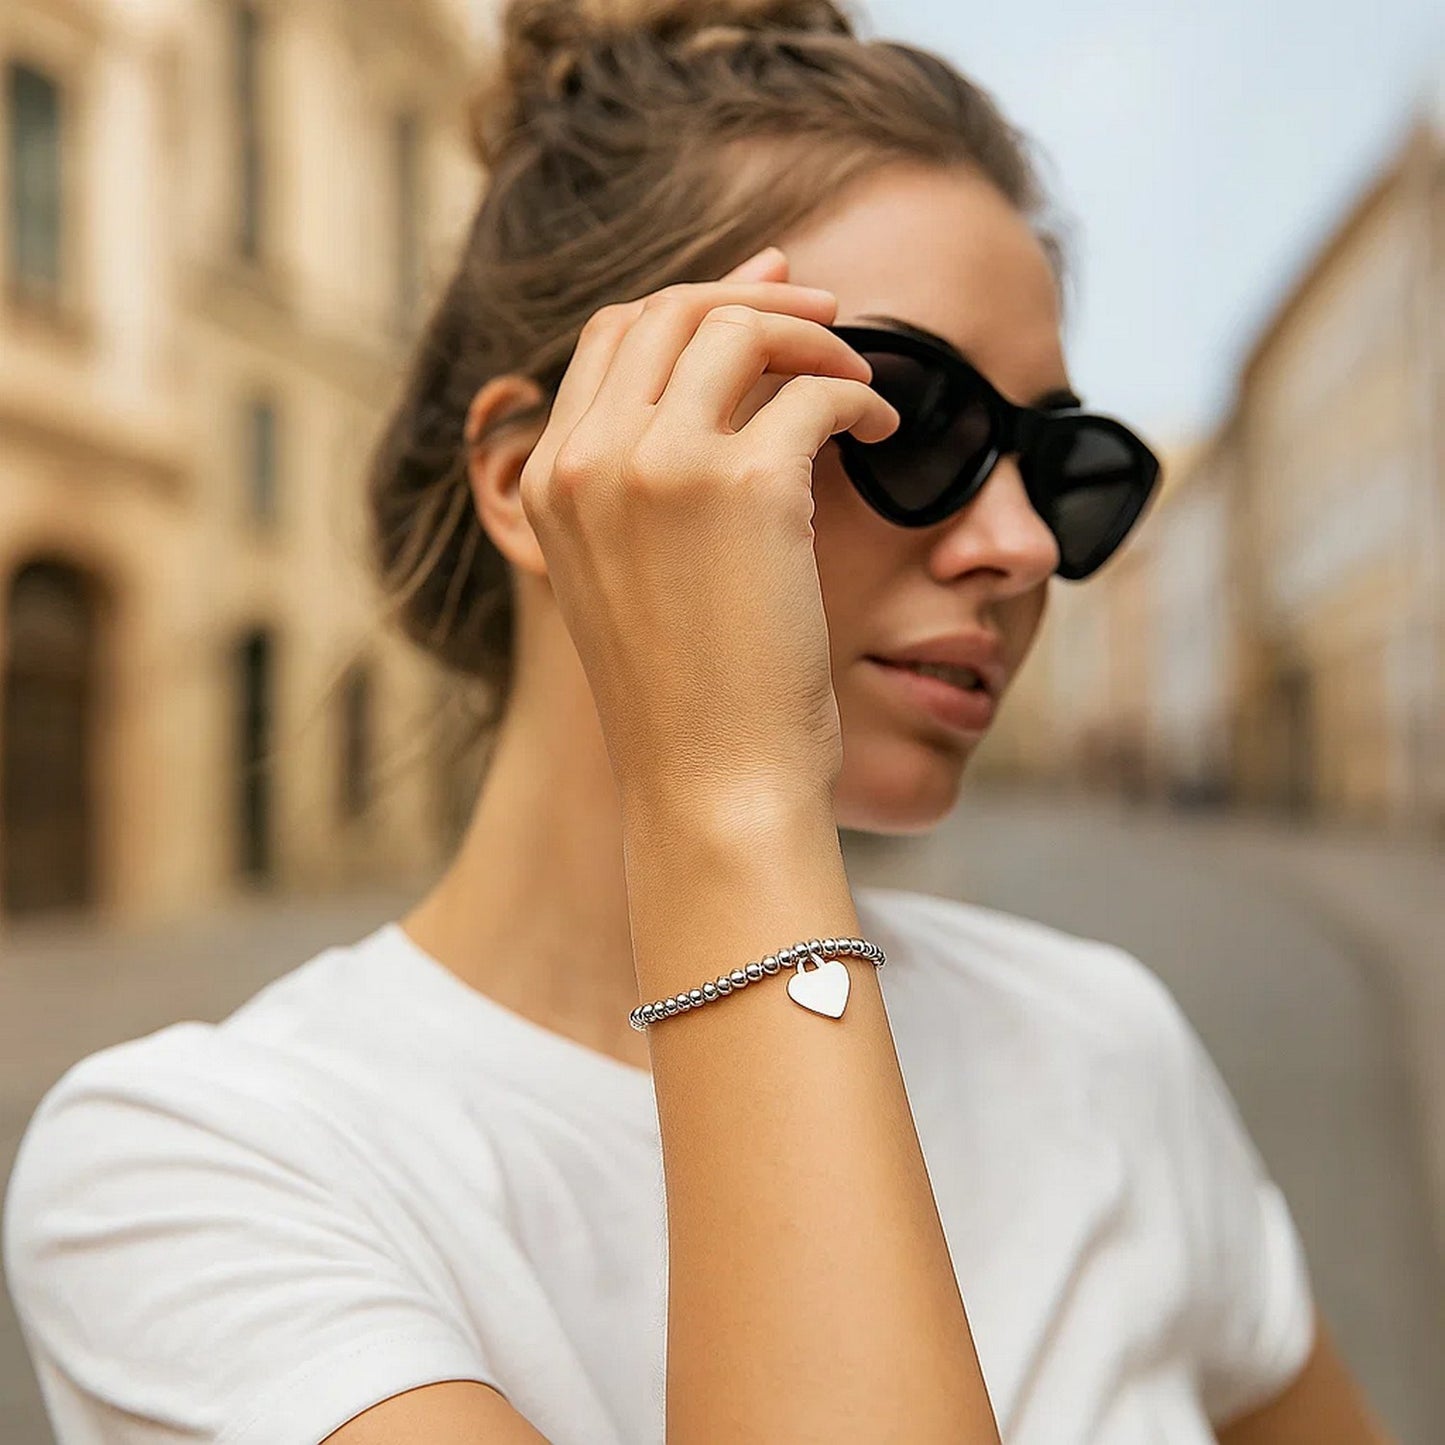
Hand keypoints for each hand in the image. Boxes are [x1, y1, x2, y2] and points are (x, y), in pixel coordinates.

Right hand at [517, 245, 899, 814]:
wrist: (710, 785)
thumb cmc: (690, 694)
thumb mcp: (627, 576)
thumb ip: (641, 482)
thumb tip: (715, 383)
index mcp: (550, 481)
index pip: (614, 339)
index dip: (696, 303)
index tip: (767, 294)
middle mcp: (588, 460)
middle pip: (671, 310)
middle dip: (758, 294)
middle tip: (828, 315)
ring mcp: (656, 467)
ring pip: (739, 327)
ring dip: (815, 337)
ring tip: (857, 381)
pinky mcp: (741, 487)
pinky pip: (817, 391)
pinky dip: (861, 398)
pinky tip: (881, 437)